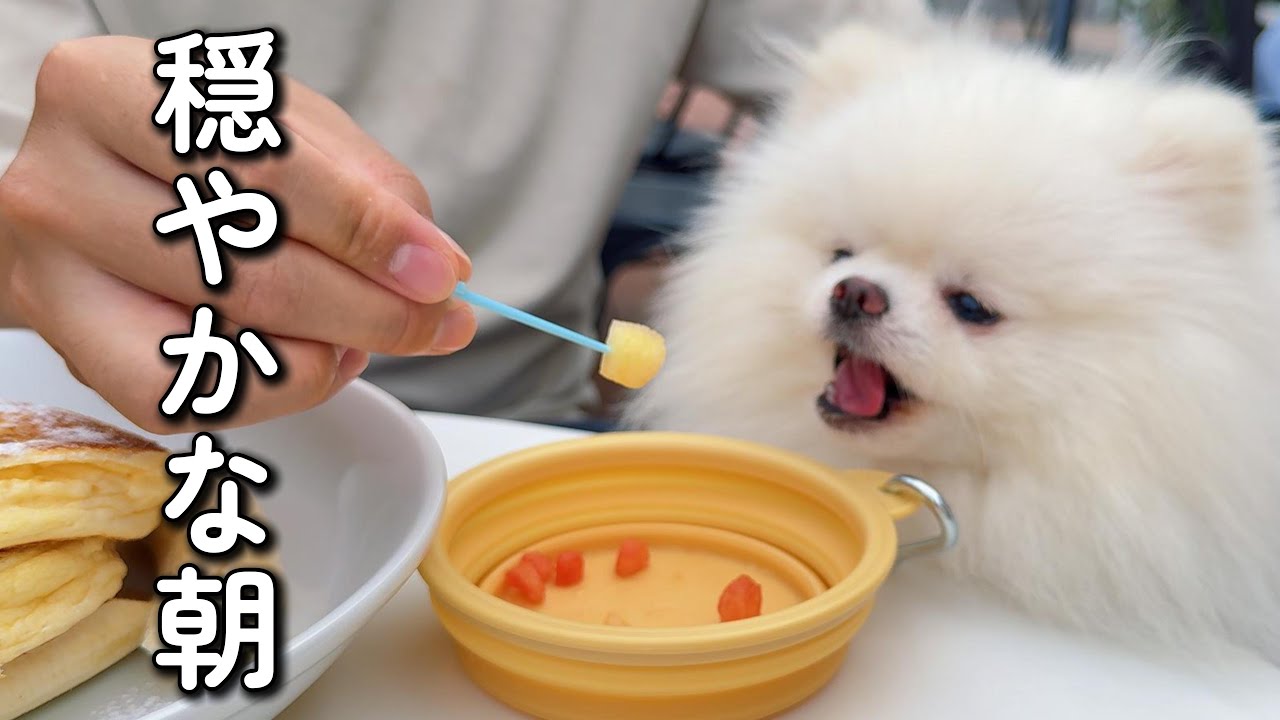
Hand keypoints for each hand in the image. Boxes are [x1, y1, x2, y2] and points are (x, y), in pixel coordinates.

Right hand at [0, 36, 475, 433]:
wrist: (98, 187)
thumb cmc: (202, 151)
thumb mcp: (289, 126)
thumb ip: (364, 181)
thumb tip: (429, 263)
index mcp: (107, 91)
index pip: (267, 172)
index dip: (369, 230)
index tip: (441, 270)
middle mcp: (61, 185)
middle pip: (253, 271)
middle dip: (374, 307)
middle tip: (439, 319)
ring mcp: (58, 279)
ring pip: (232, 343)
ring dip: (338, 348)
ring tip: (372, 328)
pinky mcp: (78, 356)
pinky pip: (203, 399)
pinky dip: (287, 386)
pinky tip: (315, 352)